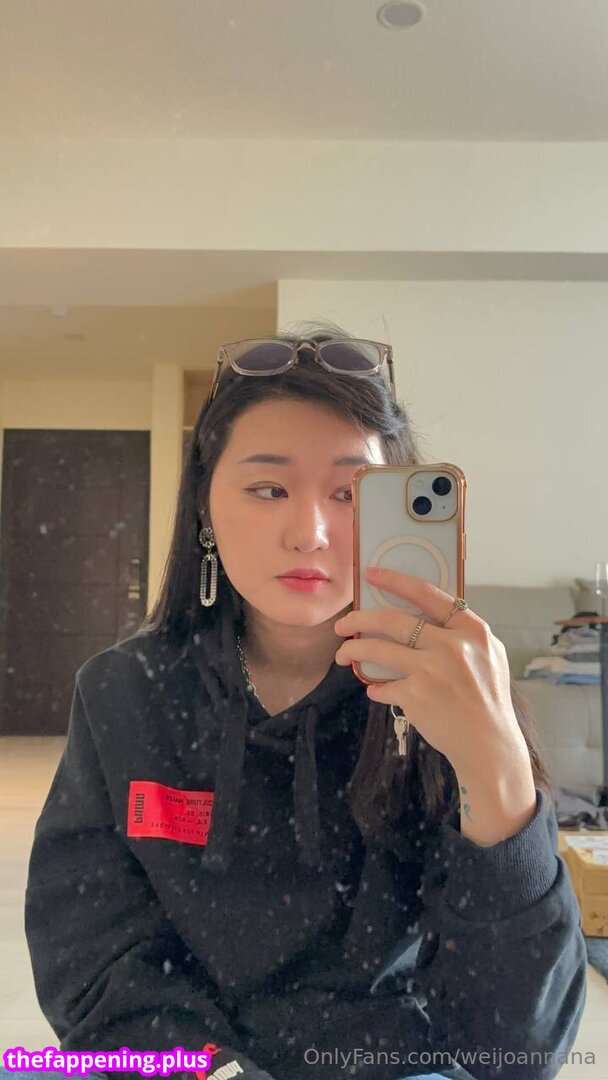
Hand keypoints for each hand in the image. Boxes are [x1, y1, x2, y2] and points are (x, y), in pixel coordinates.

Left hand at [334, 566, 531, 784]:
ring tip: (343, 654)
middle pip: (392, 620)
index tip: (372, 574)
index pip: (428, 595)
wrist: (489, 744)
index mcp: (471, 630)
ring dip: (353, 650)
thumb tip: (426, 617)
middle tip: (342, 624)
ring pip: (377, 649)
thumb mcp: (489, 655)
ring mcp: (431, 670)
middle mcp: (451, 646)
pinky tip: (374, 690)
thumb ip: (462, 634)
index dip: (396, 581)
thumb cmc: (488, 699)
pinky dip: (375, 688)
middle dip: (359, 619)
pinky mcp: (416, 696)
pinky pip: (382, 685)